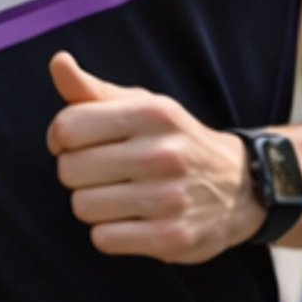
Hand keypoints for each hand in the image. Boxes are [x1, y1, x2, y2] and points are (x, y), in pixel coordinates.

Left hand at [47, 50, 264, 260]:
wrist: (243, 187)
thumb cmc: (175, 142)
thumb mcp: (143, 107)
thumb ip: (93, 90)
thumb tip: (58, 61)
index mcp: (154, 113)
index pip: (67, 127)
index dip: (61, 138)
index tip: (79, 143)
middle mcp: (164, 153)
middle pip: (69, 170)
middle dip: (80, 173)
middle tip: (107, 173)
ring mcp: (170, 198)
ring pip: (83, 206)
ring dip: (95, 205)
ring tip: (123, 197)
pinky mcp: (172, 237)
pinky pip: (103, 239)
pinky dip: (111, 233)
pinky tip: (135, 221)